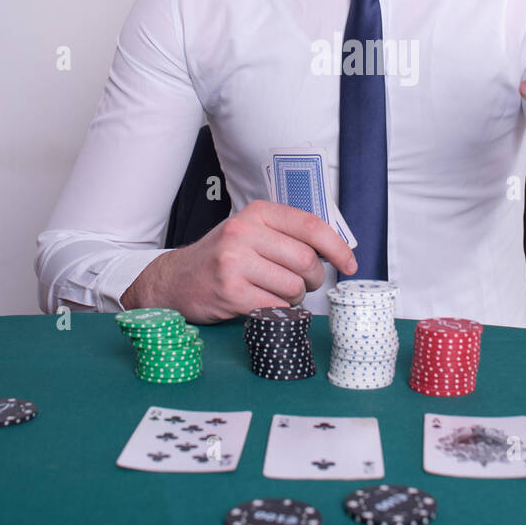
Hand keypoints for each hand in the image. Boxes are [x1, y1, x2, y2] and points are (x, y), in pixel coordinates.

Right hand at [120, 200, 357, 322]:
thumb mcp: (251, 232)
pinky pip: (275, 307)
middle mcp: (244, 233)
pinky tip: (264, 304)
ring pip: (293, 286)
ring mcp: (234, 263)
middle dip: (314, 278)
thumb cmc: (222, 257)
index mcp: (256, 213)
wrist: (175, 280)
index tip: (350, 263)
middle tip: (305, 284)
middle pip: (306, 260)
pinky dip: (278, 311)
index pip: (310, 225)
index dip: (337, 247)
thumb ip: (286, 234)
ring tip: (277, 293)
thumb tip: (334, 248)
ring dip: (295, 297)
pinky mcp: (230, 292)